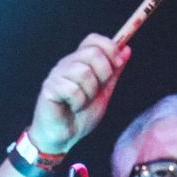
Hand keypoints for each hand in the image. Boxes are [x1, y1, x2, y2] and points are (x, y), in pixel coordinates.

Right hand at [28, 34, 131, 154]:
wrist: (65, 136)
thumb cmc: (81, 115)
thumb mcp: (104, 91)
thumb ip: (114, 71)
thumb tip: (126, 49)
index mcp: (80, 61)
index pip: (93, 39)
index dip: (109, 47)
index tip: (118, 63)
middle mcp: (67, 64)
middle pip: (92, 52)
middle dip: (104, 74)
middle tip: (96, 91)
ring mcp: (57, 74)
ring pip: (84, 72)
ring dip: (90, 93)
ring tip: (82, 103)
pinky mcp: (49, 87)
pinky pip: (73, 89)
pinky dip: (79, 103)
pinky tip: (73, 108)